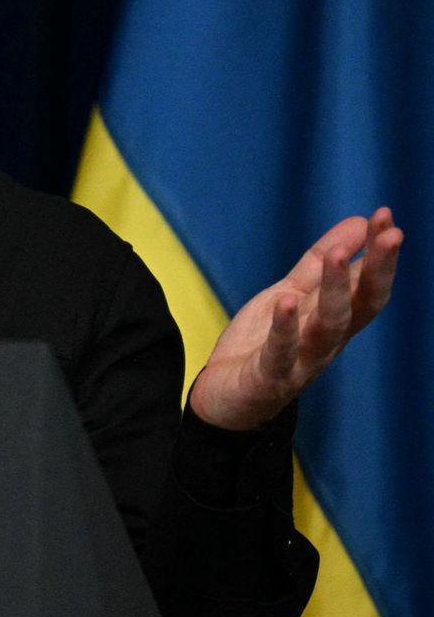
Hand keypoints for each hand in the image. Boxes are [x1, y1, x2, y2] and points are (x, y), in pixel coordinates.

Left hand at [189, 207, 402, 430]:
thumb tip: (358, 224)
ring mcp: (302, 360)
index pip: (367, 285)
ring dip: (335, 290)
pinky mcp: (271, 377)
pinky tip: (287, 301)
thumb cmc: (263, 344)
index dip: (380, 254)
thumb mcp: (290, 294)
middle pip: (360, 305)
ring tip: (336, 256)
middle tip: (390, 234)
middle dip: (377, 270)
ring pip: (328, 326)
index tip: (387, 217)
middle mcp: (327, 341)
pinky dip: (286, 328)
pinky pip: (282, 352)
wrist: (226, 399)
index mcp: (335, 320)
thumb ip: (319, 265)